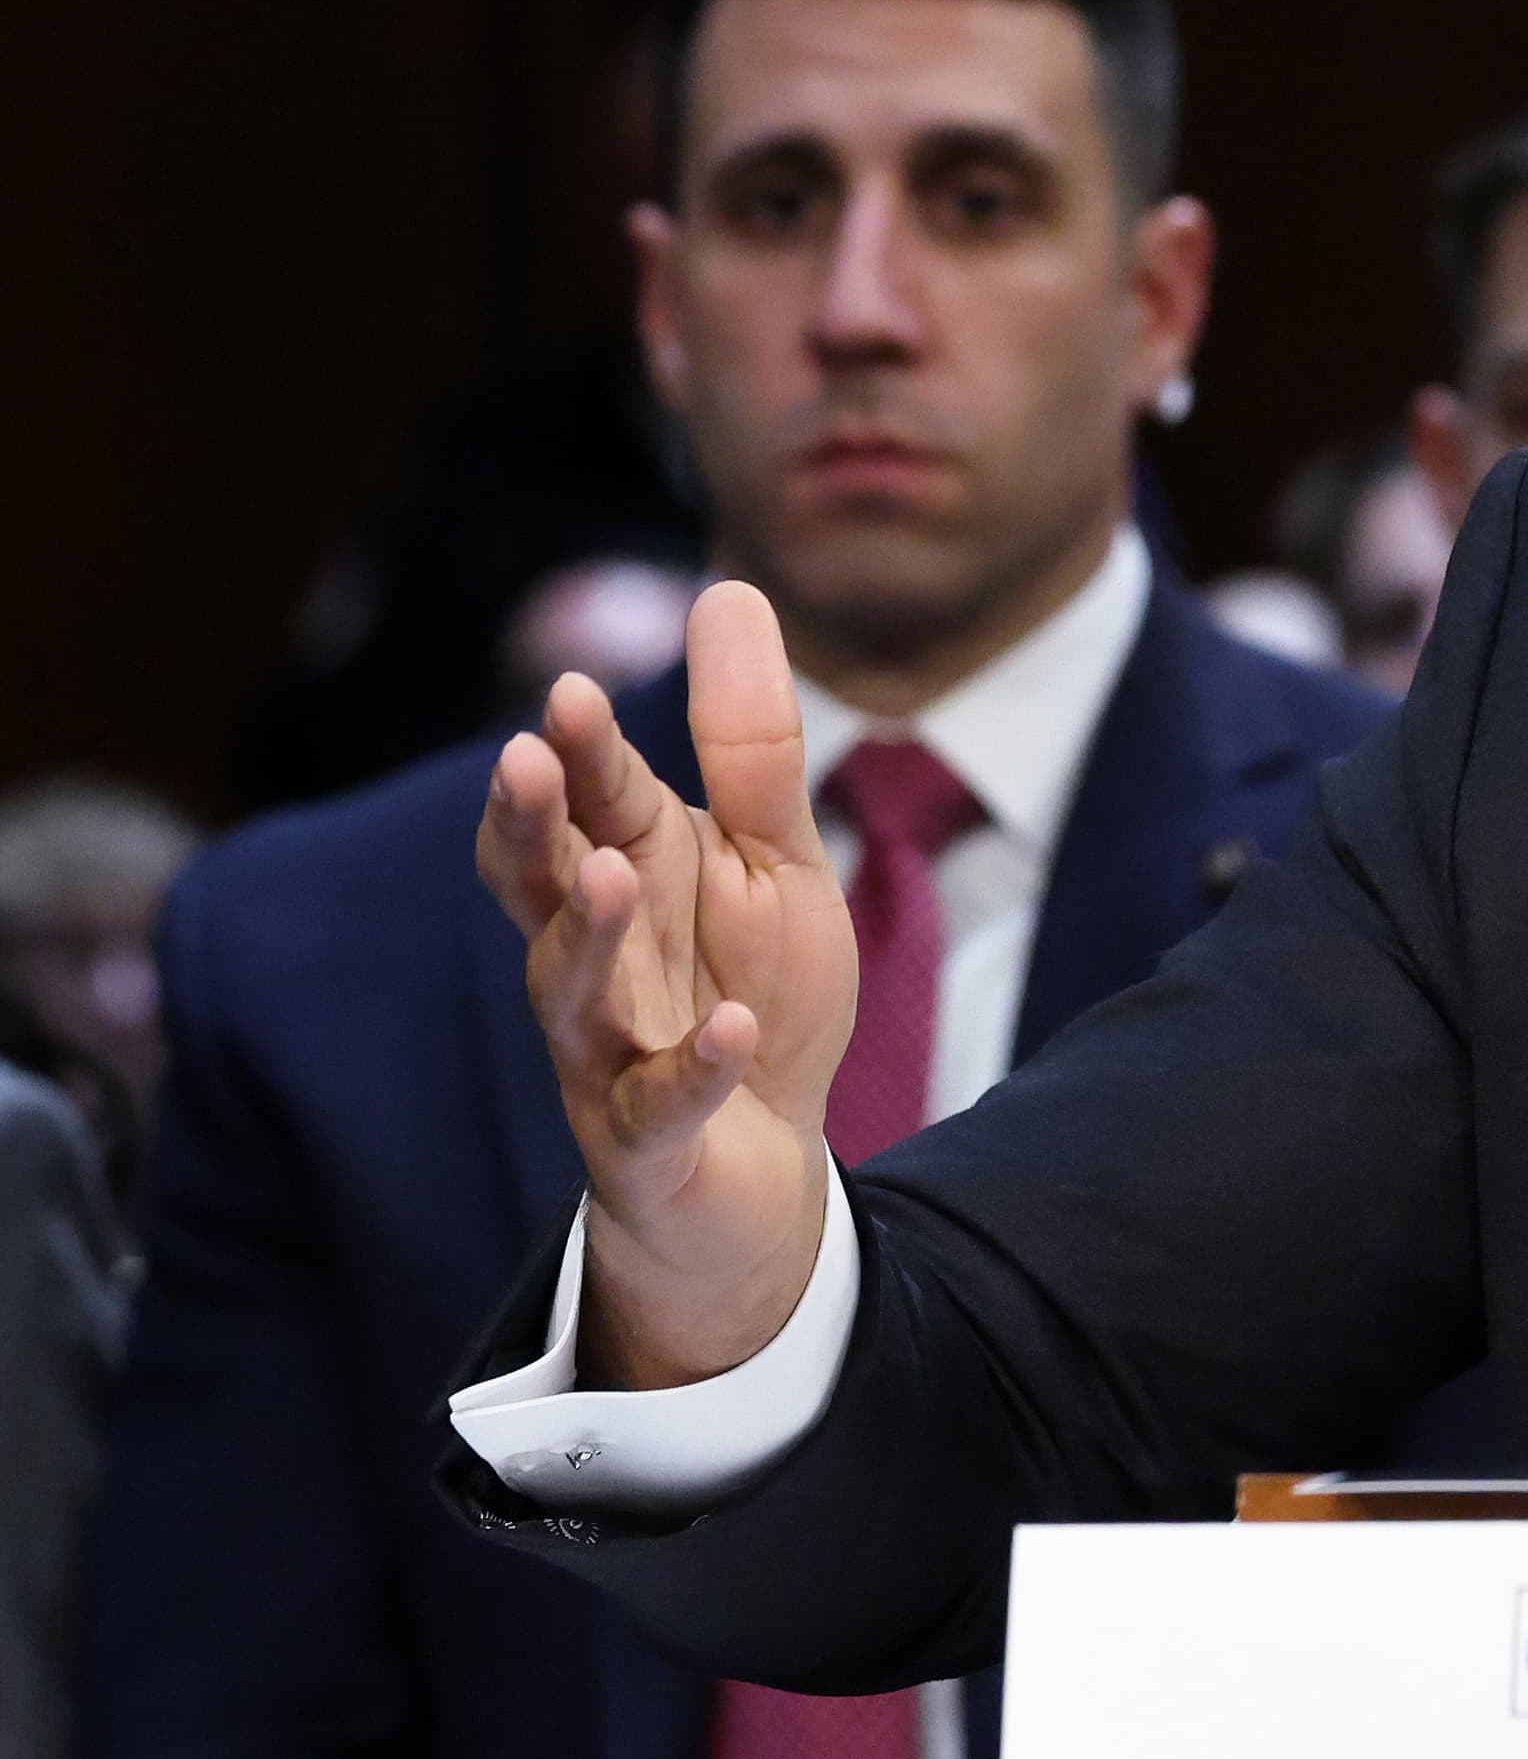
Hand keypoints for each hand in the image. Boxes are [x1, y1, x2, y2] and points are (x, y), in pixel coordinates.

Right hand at [475, 582, 855, 1387]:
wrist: (765, 1170)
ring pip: (570, 994)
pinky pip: (658, 1107)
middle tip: (524, 758)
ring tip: (615, 871)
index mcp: (624, 879)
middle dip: (529, 825)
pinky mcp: (648, 1143)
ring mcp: (608, 1055)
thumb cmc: (754, 995)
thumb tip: (726, 589)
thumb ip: (749, 744)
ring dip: (588, 934)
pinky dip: (692, 1069)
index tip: (567, 691)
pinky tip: (730, 1032)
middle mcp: (594, 960)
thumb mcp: (772, 859)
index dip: (574, 753)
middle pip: (538, 886)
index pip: (587, 804)